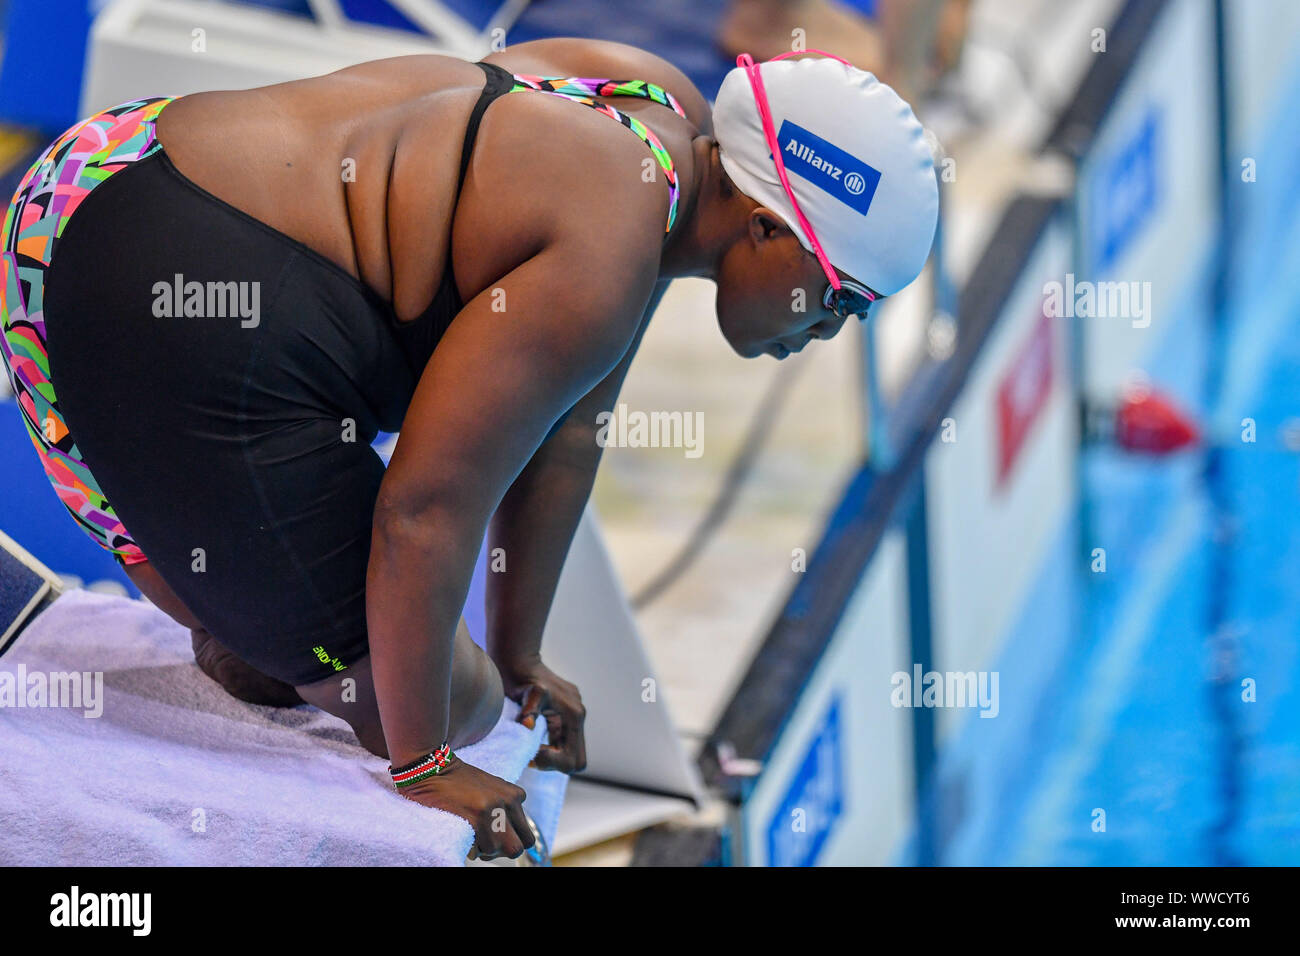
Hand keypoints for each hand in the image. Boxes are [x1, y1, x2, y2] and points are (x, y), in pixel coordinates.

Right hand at [396, 757, 534, 859]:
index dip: (511, 841)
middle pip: (519, 847)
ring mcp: (493, 811)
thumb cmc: (457, 779)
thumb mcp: (490, 787)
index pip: (526, 834)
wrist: (433, 766)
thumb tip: (508, 833)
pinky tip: (464, 834)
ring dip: (485, 850)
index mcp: (515, 795)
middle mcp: (508, 802)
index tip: (496, 839)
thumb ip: (504, 806)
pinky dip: (472, 849)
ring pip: (499, 851)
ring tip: (472, 836)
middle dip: (502, 850)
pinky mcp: (475, 818)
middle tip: (486, 844)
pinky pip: (481, 850)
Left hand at [501, 661, 586, 772]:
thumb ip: (530, 710)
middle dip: (555, 762)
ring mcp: (574, 713)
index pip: (573, 758)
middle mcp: (578, 715)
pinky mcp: (566, 713)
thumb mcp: (527, 694)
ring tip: (533, 748)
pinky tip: (536, 740)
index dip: (554, 762)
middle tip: (533, 755)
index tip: (533, 754)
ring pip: (571, 751)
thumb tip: (528, 726)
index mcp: (573, 714)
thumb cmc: (521, 677)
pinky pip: (565, 739)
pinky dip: (553, 746)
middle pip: (576, 759)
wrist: (519, 660)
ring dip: (553, 755)